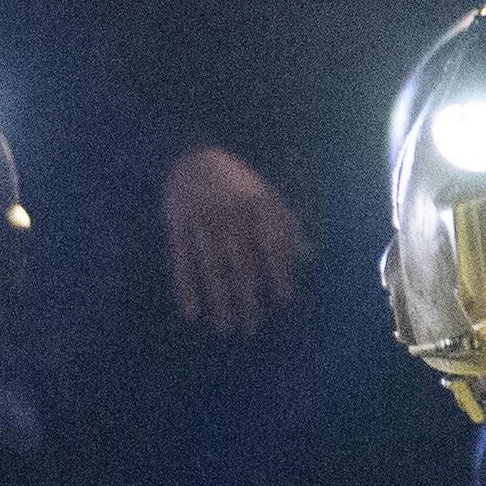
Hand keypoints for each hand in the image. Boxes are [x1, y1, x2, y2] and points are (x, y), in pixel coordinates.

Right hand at [162, 145, 308, 338]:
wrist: (191, 155)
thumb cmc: (236, 182)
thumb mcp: (266, 195)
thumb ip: (286, 225)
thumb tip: (308, 257)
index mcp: (256, 203)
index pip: (271, 244)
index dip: (278, 273)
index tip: (282, 302)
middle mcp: (229, 212)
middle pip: (240, 263)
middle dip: (246, 298)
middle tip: (251, 329)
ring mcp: (201, 219)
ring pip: (212, 268)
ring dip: (219, 301)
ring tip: (225, 329)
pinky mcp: (177, 225)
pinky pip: (182, 262)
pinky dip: (186, 289)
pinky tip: (192, 314)